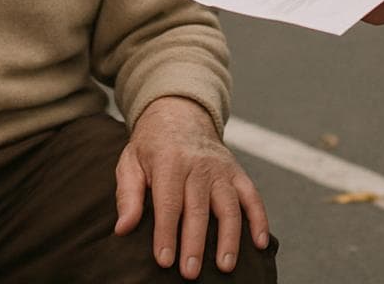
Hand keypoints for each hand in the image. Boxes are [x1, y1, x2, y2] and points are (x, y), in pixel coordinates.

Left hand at [114, 96, 269, 278]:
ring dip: (229, 238)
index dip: (166, 233)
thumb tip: (122, 228)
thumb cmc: (151, 147)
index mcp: (169, 161)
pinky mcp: (237, 172)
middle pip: (198, 209)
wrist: (180, 114)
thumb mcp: (130, 163)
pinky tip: (261, 243)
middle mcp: (198, 165)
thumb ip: (127, 195)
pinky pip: (252, 196)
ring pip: (229, 206)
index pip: (169, 203)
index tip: (164, 260)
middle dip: (195, 243)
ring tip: (225, 267)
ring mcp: (221, 169)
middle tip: (190, 273)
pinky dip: (260, 219)